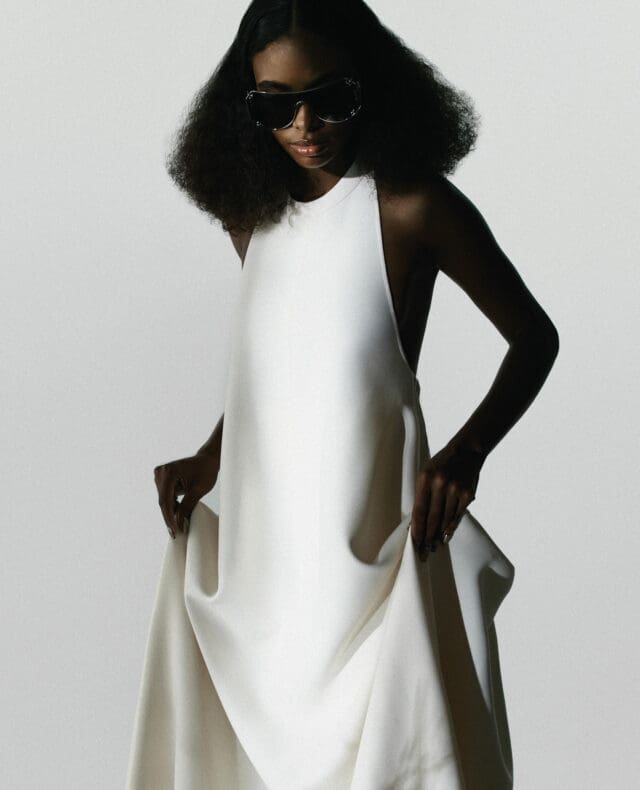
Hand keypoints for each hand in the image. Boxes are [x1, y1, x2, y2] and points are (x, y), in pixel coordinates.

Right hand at [153, 451, 219, 538]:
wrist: (208, 459)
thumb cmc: (206, 471)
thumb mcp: (198, 491)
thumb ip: (186, 507)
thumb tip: (179, 524)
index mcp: (169, 472)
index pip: (166, 501)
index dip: (169, 518)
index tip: (175, 532)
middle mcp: (161, 472)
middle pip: (163, 501)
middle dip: (170, 517)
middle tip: (176, 533)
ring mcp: (160, 474)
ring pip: (163, 500)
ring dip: (171, 512)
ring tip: (179, 525)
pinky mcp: (163, 478)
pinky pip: (166, 496)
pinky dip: (172, 505)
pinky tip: (178, 514)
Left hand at [410, 443, 484, 560]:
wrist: (466, 451)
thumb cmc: (442, 464)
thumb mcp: (426, 473)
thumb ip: (422, 494)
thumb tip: (418, 520)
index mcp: (425, 479)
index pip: (419, 510)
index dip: (417, 529)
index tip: (414, 542)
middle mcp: (441, 484)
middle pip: (432, 518)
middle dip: (427, 537)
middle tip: (423, 552)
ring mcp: (456, 490)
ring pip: (445, 520)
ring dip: (438, 535)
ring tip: (433, 547)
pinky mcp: (468, 495)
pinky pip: (457, 516)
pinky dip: (451, 527)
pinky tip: (446, 536)